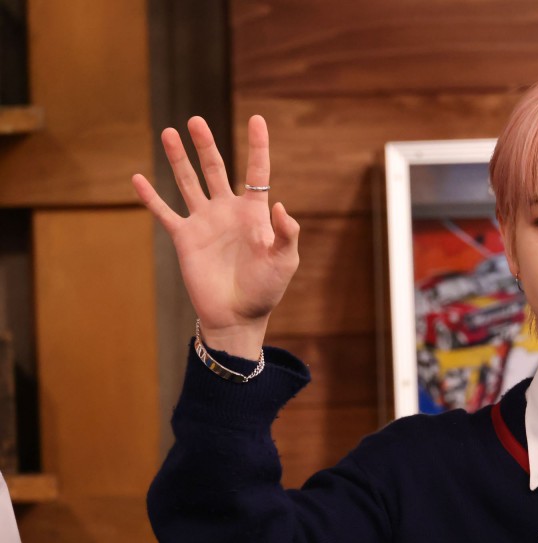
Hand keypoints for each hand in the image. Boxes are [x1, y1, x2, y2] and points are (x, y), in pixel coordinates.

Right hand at [132, 115, 299, 357]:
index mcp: (254, 212)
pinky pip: (164, 212)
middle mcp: (227, 211)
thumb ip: (286, 233)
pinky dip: (150, 197)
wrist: (237, 315)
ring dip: (178, 158)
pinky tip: (137, 178)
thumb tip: (281, 206)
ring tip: (168, 132)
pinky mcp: (184, 238)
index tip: (257, 119)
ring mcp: (204, 222)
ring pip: (188, 182)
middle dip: (205, 145)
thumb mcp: (284, 261)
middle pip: (215, 169)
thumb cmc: (266, 289)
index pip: (257, 172)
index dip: (258, 146)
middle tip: (196, 121)